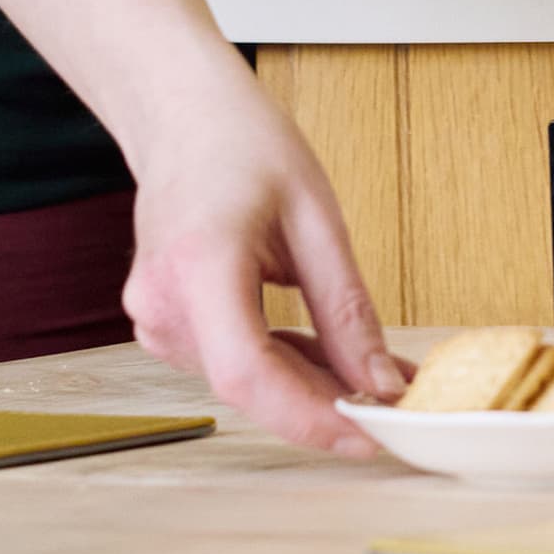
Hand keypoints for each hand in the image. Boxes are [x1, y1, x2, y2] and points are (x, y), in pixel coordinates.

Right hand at [122, 79, 408, 455]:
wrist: (183, 117)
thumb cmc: (242, 145)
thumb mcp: (316, 219)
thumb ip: (346, 310)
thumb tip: (378, 381)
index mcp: (199, 263)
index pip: (248, 372)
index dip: (310, 417)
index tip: (369, 436)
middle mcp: (162, 301)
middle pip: (250, 385)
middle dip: (327, 403)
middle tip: (397, 405)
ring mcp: (155, 317)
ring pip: (244, 380)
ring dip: (310, 385)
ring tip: (376, 374)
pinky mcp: (165, 324)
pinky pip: (232, 361)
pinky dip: (283, 365)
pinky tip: (326, 356)